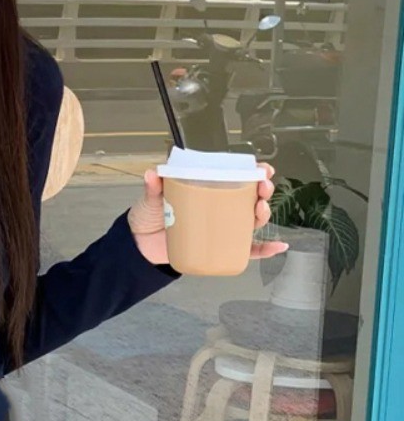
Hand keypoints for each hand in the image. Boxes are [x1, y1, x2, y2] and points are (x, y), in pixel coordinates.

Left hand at [127, 162, 289, 265]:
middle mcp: (219, 207)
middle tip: (262, 189)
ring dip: (263, 214)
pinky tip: (279, 246)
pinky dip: (265, 250)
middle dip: (262, 191)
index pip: (235, 177)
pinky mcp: (220, 247)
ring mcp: (222, 227)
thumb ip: (153, 187)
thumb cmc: (151, 214)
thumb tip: (152, 174)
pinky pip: (248, 250)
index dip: (253, 172)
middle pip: (249, 197)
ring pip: (251, 220)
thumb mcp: (152, 198)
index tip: (263, 170)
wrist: (141, 243)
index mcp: (208, 189)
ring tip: (261, 210)